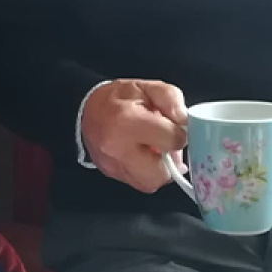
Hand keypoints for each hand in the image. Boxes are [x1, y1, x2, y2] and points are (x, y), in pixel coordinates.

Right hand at [81, 79, 187, 193]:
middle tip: (166, 145)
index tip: (176, 128)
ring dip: (159, 170)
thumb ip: (171, 98)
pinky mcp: (111, 174)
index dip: (179, 133)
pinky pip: (138, 183)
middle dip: (171, 161)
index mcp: (127, 121)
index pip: (170, 139)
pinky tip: (143, 156)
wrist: (86, 108)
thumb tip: (185, 120)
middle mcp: (117, 147)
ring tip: (154, 150)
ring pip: (150, 183)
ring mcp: (112, 164)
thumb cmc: (119, 97)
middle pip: (161, 173)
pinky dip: (146, 172)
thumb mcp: (147, 87)